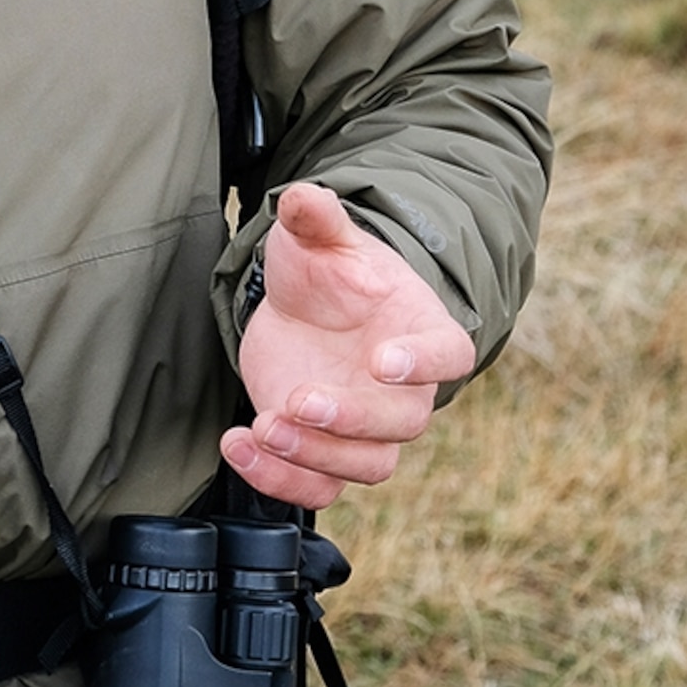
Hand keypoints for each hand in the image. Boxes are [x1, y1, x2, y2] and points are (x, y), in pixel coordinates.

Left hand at [221, 180, 475, 509]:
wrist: (306, 311)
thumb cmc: (329, 274)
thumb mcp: (319, 240)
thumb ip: (316, 220)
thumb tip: (301, 196)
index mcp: (423, 332)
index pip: (448, 355)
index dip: (424, 363)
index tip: (384, 360)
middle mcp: (405, 391)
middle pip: (402, 423)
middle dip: (351, 418)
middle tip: (298, 401)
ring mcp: (366, 429)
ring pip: (364, 467)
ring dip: (314, 457)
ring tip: (263, 427)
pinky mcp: (324, 452)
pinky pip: (317, 490)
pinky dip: (278, 480)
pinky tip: (238, 445)